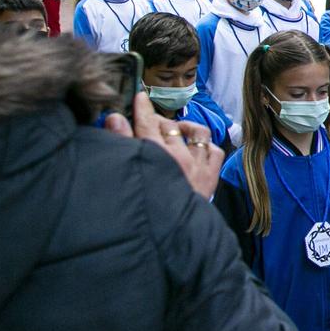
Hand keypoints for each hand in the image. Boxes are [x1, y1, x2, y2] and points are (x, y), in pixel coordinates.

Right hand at [104, 95, 219, 198]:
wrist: (172, 234)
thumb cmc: (145, 205)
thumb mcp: (128, 171)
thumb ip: (121, 142)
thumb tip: (114, 117)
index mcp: (156, 154)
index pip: (148, 123)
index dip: (143, 108)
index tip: (139, 96)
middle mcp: (180, 155)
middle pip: (169, 127)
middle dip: (159, 121)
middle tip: (150, 123)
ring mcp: (199, 165)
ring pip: (198, 133)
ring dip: (186, 128)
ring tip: (176, 130)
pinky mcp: (211, 176)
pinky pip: (215, 151)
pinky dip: (207, 146)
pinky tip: (197, 148)